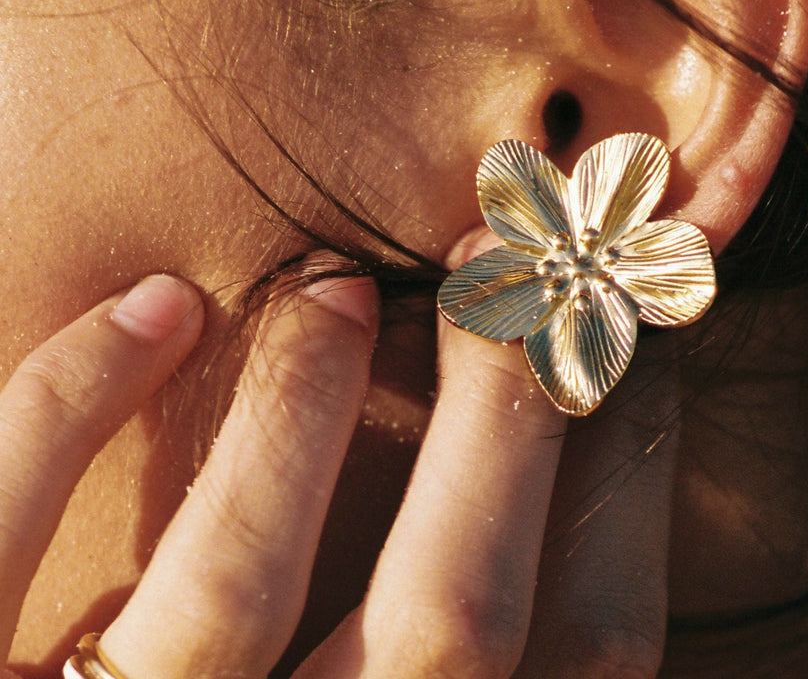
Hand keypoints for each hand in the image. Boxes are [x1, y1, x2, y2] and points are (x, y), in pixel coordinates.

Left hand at [3, 259, 680, 677]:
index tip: (618, 352)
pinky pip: (2, 531)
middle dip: (506, 416)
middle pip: (452, 621)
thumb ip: (482, 638)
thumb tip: (570, 479)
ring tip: (337, 290)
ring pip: (234, 588)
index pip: (596, 651)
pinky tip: (153, 307)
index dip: (628, 475)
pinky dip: (75, 395)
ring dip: (303, 402)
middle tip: (503, 281)